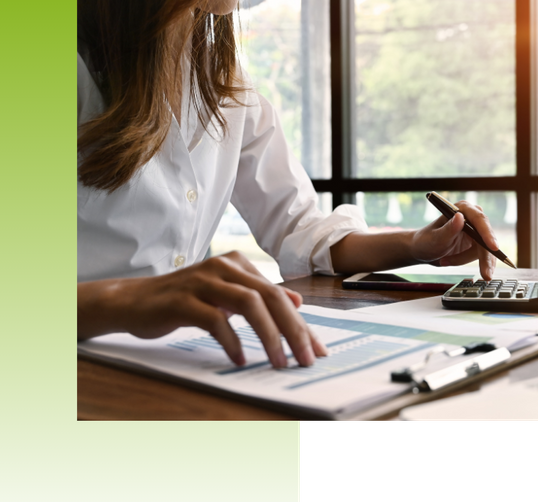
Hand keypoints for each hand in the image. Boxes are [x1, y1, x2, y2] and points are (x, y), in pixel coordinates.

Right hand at [78, 251, 327, 368]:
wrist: (133, 300)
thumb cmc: (184, 300)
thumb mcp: (225, 294)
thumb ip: (258, 295)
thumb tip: (296, 301)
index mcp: (237, 264)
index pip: (278, 295)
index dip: (301, 324)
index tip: (316, 350)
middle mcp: (224, 267)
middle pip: (269, 296)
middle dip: (293, 330)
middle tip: (305, 359)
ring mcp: (202, 281)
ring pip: (248, 304)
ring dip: (268, 336)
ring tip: (278, 361)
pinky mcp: (182, 300)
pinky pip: (214, 319)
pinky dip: (231, 341)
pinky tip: (239, 359)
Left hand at [411, 201, 497, 280]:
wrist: (422, 250)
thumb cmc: (426, 241)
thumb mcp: (435, 238)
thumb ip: (448, 229)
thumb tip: (460, 217)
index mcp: (461, 209)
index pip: (479, 220)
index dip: (487, 234)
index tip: (493, 247)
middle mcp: (471, 217)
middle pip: (486, 237)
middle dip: (485, 257)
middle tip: (486, 275)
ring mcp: (475, 230)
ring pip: (484, 250)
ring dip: (465, 259)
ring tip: (445, 261)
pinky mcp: (476, 243)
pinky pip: (482, 256)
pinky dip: (469, 262)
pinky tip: (453, 263)